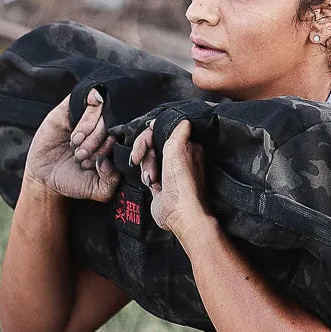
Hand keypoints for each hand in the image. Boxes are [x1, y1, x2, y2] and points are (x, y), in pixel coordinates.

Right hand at [22, 88, 119, 201]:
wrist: (45, 178)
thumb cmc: (73, 181)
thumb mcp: (97, 189)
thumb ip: (112, 181)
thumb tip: (108, 161)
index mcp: (111, 144)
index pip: (122, 136)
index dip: (110, 149)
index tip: (95, 163)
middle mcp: (100, 129)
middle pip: (110, 123)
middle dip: (96, 142)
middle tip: (81, 157)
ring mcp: (85, 117)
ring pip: (99, 111)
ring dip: (88, 131)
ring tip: (76, 147)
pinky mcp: (68, 109)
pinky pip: (84, 99)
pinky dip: (84, 116)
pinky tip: (76, 134)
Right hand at [129, 118, 210, 237]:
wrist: (180, 212)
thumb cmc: (182, 183)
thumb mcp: (179, 147)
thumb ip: (178, 128)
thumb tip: (182, 119)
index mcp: (187, 147)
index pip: (162, 132)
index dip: (148, 137)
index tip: (143, 143)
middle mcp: (180, 159)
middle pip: (153, 146)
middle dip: (146, 154)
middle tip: (144, 161)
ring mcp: (170, 173)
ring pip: (148, 160)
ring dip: (147, 168)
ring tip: (153, 178)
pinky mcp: (161, 186)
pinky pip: (147, 175)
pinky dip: (147, 179)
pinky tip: (153, 185)